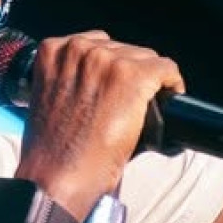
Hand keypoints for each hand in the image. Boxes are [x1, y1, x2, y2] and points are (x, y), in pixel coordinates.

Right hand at [20, 32, 183, 220]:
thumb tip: (101, 85)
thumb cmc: (51, 152)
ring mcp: (106, 61)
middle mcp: (78, 49)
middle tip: (130, 104)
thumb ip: (71, 80)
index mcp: (53, 51)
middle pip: (123, 49)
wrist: (56, 178)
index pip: (97, 44)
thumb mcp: (50, 100)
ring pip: (146, 59)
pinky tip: (168, 100)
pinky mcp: (132, 77)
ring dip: (149, 81)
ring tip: (145, 107)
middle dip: (129, 74)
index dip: (112, 67)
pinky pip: (166, 69)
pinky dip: (172, 84)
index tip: (116, 85)